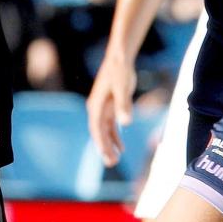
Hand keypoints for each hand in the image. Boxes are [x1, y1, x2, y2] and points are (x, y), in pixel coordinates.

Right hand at [86, 48, 136, 166]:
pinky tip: (122, 147)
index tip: (107, 156)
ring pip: (104, 131)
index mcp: (96, 105)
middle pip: (99, 133)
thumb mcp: (123, 88)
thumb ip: (124, 105)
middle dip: (104, 148)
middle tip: (111, 163)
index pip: (97, 129)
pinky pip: (110, 126)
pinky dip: (115, 136)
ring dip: (109, 145)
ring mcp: (103, 108)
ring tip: (115, 160)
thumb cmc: (120, 71)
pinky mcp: (110, 106)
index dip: (102, 143)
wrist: (120, 58)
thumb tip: (126, 123)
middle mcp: (97, 108)